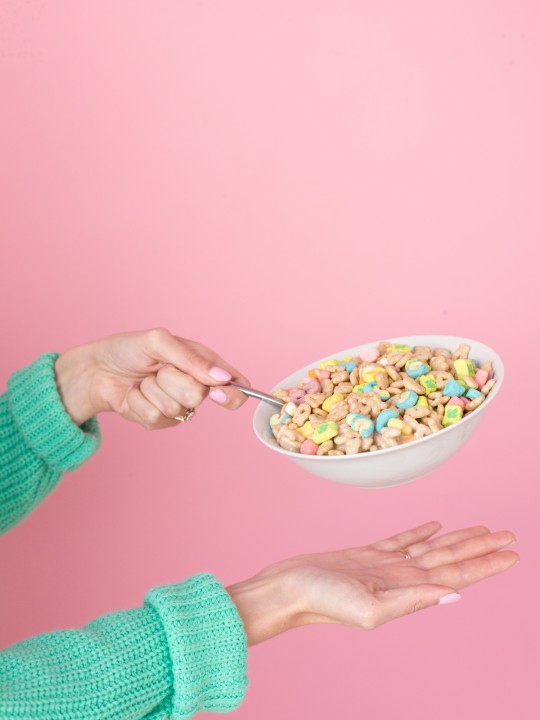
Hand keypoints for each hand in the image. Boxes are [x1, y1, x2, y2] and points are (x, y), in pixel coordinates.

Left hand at [54, 328, 249, 426]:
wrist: (96, 369)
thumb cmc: (128, 349)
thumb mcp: (160, 342)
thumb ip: (192, 359)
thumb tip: (222, 378)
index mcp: (203, 363)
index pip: (234, 383)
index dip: (232, 392)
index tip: (218, 392)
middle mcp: (195, 385)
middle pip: (200, 396)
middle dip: (173, 380)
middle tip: (158, 369)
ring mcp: (178, 405)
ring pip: (175, 407)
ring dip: (152, 391)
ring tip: (143, 380)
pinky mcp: (160, 421)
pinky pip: (156, 418)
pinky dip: (139, 403)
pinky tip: (134, 394)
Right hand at [227, 521, 517, 644]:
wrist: (287, 589)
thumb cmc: (320, 601)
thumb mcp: (367, 608)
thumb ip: (410, 601)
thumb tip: (453, 596)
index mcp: (405, 591)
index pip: (456, 576)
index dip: (485, 564)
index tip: (512, 553)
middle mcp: (401, 578)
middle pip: (450, 560)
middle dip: (481, 548)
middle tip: (509, 535)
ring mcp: (385, 566)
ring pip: (431, 548)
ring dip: (457, 539)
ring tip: (481, 529)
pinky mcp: (367, 554)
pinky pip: (402, 539)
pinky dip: (420, 532)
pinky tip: (435, 526)